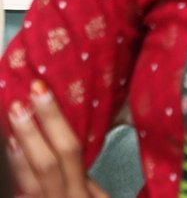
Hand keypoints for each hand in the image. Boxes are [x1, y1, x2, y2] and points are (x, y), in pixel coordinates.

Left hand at [7, 82, 105, 197]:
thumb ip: (84, 186)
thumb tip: (70, 158)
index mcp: (83, 195)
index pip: (70, 151)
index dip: (54, 121)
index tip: (41, 91)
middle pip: (48, 162)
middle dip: (34, 130)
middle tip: (20, 101)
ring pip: (30, 180)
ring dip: (18, 150)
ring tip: (11, 120)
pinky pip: (22, 194)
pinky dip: (15, 173)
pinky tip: (9, 152)